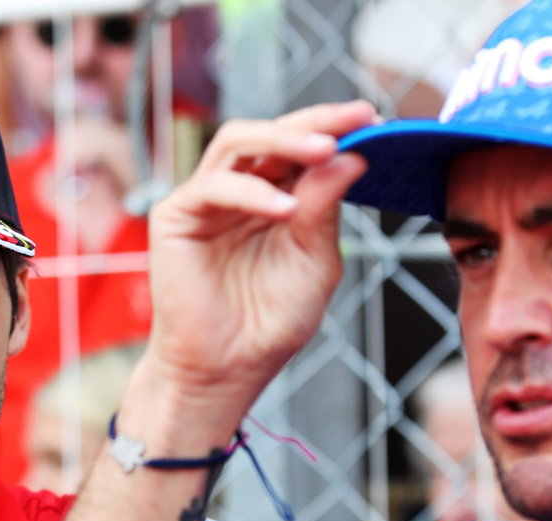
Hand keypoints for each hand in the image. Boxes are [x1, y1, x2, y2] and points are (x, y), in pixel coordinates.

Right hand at [141, 101, 375, 409]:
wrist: (226, 370)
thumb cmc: (269, 324)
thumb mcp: (314, 262)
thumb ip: (325, 210)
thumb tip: (351, 157)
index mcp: (275, 196)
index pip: (302, 147)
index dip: (336, 129)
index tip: (375, 118)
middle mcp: (239, 189)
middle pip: (272, 132)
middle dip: (316, 121)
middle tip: (353, 118)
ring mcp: (206, 199)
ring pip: (239, 141)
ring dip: (285, 139)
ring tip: (325, 149)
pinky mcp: (176, 216)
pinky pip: (215, 186)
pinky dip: (253, 191)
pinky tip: (285, 209)